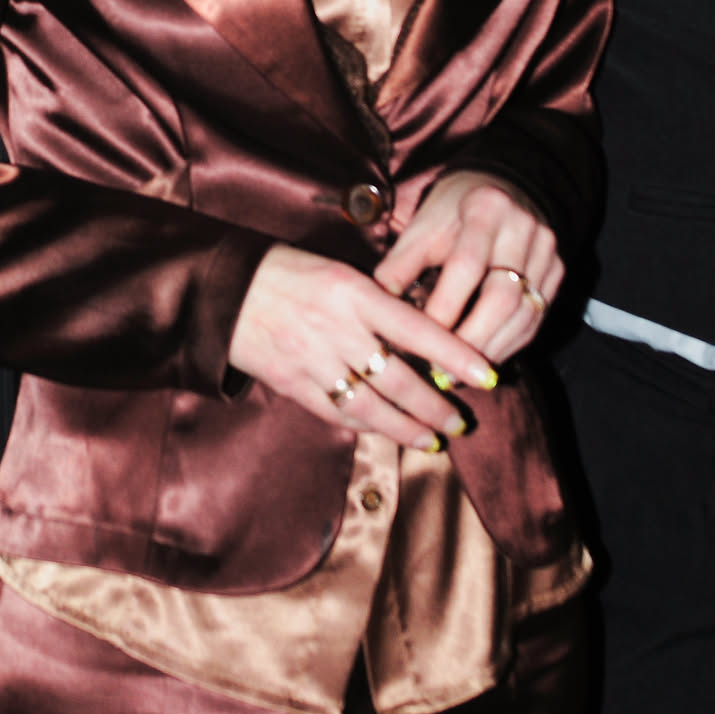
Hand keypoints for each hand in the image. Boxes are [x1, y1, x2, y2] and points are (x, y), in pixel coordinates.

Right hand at [228, 242, 500, 452]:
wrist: (226, 289)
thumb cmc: (288, 272)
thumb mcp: (338, 273)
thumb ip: (376, 304)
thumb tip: (420, 339)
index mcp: (353, 292)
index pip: (418, 329)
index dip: (456, 355)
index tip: (488, 376)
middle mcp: (337, 329)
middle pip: (399, 380)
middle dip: (436, 406)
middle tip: (462, 422)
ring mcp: (313, 360)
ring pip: (372, 406)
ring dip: (407, 428)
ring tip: (434, 441)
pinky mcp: (292, 384)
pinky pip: (337, 412)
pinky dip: (365, 426)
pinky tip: (386, 433)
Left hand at [376, 171, 561, 371]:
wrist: (499, 188)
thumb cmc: (451, 211)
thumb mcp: (422, 227)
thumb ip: (399, 265)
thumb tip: (377, 312)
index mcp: (485, 208)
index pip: (466, 266)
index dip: (444, 306)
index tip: (419, 337)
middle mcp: (524, 228)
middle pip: (503, 296)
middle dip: (471, 339)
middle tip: (443, 368)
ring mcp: (546, 251)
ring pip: (525, 313)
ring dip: (492, 349)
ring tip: (460, 372)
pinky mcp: (557, 271)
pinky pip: (537, 318)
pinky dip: (511, 343)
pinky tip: (485, 360)